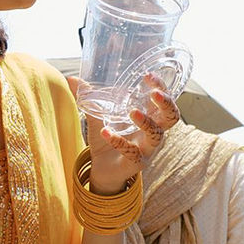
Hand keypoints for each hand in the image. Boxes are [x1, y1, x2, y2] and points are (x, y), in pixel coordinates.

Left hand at [68, 73, 179, 194]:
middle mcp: (153, 132)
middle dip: (166, 104)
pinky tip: (106, 132)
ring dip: (146, 122)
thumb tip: (71, 79)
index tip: (148, 75)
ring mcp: (147, 149)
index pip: (164, 100)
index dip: (161, 87)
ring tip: (132, 112)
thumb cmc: (108, 138)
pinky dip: (119, 142)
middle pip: (172, 117)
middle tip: (154, 93)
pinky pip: (133, 153)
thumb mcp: (97, 116)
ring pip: (156, 135)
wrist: (101, 168)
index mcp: (149, 117)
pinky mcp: (136, 163)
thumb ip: (88, 98)